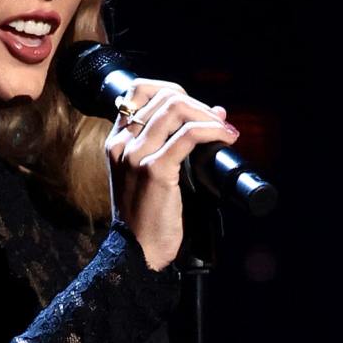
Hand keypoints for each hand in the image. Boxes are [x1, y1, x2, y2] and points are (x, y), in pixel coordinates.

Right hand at [105, 79, 238, 270]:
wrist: (135, 251)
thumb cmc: (146, 215)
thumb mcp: (147, 173)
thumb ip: (171, 142)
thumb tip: (214, 112)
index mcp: (116, 140)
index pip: (138, 90)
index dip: (172, 91)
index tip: (193, 107)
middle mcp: (122, 142)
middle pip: (162, 96)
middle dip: (197, 103)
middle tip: (216, 122)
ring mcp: (136, 155)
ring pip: (175, 108)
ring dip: (207, 115)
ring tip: (224, 130)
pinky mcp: (154, 170)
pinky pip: (188, 136)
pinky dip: (212, 130)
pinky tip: (225, 137)